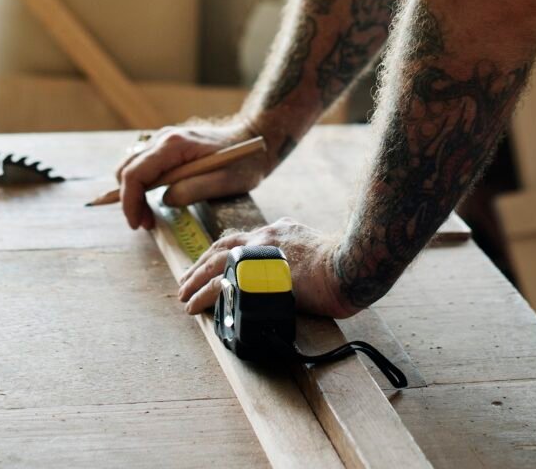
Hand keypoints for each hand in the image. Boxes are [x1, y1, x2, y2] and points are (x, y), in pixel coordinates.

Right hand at [115, 118, 272, 230]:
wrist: (253, 137)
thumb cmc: (243, 161)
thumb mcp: (225, 182)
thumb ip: (193, 190)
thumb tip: (166, 199)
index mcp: (173, 145)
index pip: (135, 173)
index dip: (130, 201)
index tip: (138, 224)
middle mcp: (163, 138)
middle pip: (126, 169)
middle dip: (130, 200)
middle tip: (145, 223)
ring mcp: (164, 140)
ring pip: (132, 167)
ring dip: (134, 193)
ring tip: (150, 216)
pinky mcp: (168, 146)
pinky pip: (144, 165)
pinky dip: (142, 185)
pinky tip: (155, 200)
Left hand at [177, 217, 359, 319]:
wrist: (351, 264)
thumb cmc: (346, 265)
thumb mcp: (320, 252)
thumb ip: (303, 259)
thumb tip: (302, 278)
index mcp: (280, 230)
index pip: (243, 238)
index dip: (223, 251)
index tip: (211, 261)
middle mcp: (266, 236)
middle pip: (222, 246)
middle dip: (201, 262)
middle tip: (186, 278)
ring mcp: (259, 252)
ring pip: (215, 262)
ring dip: (195, 279)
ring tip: (183, 295)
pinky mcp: (256, 271)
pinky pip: (220, 282)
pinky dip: (204, 293)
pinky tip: (194, 306)